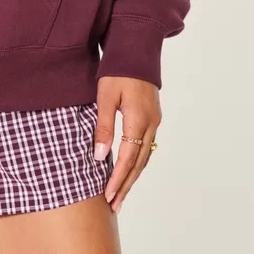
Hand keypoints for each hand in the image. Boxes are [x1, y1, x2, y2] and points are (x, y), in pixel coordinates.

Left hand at [93, 76, 161, 214]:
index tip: (108, 197)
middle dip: (126, 185)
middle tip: (115, 205)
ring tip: (120, 194)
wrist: (137, 48)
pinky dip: (137, 162)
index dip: (117, 179)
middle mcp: (150, 124)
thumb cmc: (118, 69)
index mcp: (138, 119)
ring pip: (144, 157)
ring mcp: (154, 121)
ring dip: (132, 176)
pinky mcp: (153, 117)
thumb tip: (100, 156)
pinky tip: (128, 169)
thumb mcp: (105, 95)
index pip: (127, 158)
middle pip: (139, 163)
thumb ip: (103, 126)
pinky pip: (146, 146)